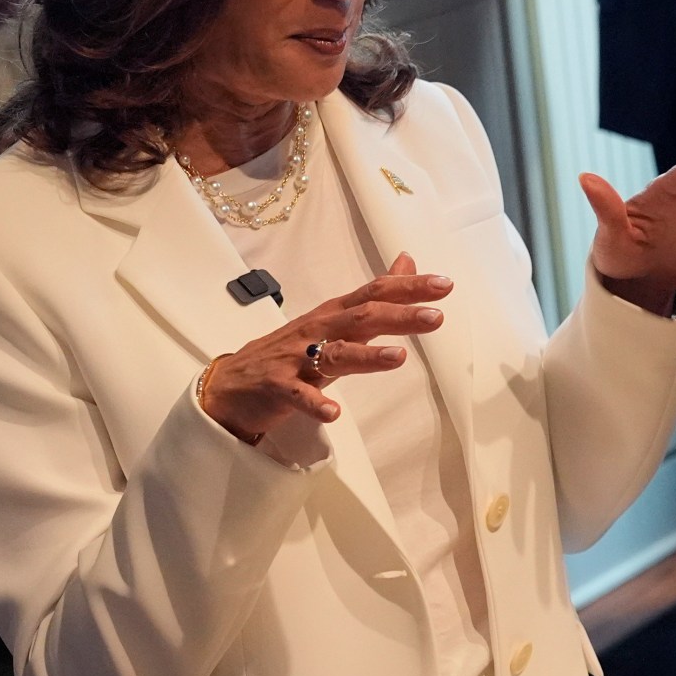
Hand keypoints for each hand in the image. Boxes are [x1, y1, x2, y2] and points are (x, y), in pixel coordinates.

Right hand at [198, 255, 450, 442]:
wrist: (230, 385)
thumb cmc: (290, 352)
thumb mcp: (334, 320)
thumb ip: (373, 296)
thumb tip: (407, 262)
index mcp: (333, 315)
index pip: (374, 293)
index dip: (408, 288)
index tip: (444, 285)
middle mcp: (317, 331)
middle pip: (361, 318)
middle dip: (398, 315)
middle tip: (436, 316)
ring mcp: (295, 359)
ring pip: (334, 354)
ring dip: (366, 356)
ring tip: (398, 358)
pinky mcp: (276, 388)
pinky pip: (298, 396)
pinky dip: (315, 403)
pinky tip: (334, 413)